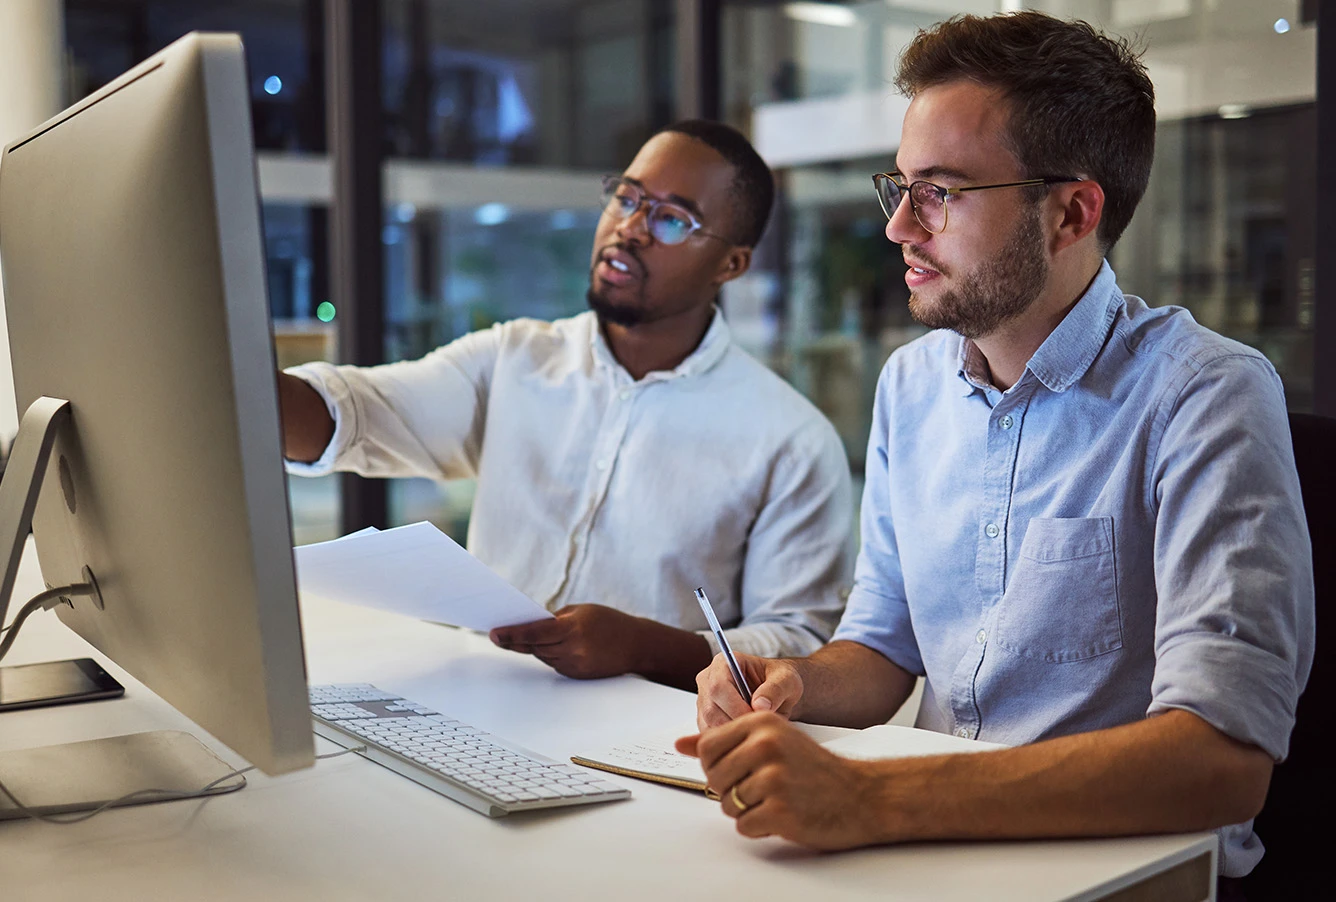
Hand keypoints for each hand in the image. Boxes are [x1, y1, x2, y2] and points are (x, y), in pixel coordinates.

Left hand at [489, 604, 641, 678]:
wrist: (637, 645)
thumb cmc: (609, 622)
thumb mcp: (582, 611)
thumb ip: (556, 618)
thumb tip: (530, 625)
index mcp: (573, 628)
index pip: (534, 632)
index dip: (512, 634)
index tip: (493, 633)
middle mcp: (573, 649)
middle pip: (534, 646)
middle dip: (518, 640)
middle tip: (499, 632)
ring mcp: (575, 665)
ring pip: (543, 656)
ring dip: (537, 647)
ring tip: (536, 636)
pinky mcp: (577, 675)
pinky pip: (555, 664)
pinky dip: (552, 654)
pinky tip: (558, 647)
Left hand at [675, 712, 885, 849]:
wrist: (861, 795)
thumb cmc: (813, 768)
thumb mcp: (772, 740)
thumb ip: (724, 741)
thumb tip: (679, 744)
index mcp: (761, 722)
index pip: (707, 747)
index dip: (718, 765)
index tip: (740, 768)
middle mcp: (765, 745)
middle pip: (713, 777)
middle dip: (732, 790)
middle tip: (764, 787)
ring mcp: (773, 778)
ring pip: (727, 804)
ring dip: (748, 810)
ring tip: (777, 799)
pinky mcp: (780, 810)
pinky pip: (745, 826)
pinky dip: (760, 827)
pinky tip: (784, 815)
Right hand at [696, 653, 802, 730]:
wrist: (778, 693)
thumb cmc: (781, 681)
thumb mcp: (787, 680)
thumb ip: (775, 690)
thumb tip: (759, 706)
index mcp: (724, 663)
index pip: (718, 686)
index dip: (735, 706)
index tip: (755, 718)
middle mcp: (708, 680)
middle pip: (710, 709)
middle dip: (734, 723)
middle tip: (758, 731)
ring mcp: (704, 701)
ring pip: (709, 725)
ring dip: (732, 734)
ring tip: (755, 733)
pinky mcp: (705, 720)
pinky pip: (711, 736)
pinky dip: (728, 742)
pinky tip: (747, 737)